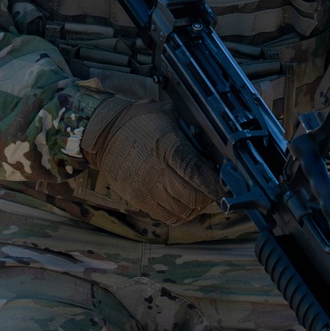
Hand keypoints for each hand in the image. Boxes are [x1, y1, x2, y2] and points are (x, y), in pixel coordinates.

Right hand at [81, 97, 222, 224]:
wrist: (103, 134)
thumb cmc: (138, 121)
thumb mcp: (166, 113)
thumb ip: (188, 127)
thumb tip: (212, 134)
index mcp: (168, 147)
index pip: (196, 171)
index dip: (214, 183)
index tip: (226, 186)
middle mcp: (158, 172)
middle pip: (193, 197)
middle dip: (207, 195)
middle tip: (210, 189)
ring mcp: (147, 189)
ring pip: (183, 211)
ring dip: (194, 206)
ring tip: (196, 196)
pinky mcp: (138, 200)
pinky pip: (167, 217)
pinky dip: (179, 213)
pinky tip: (180, 202)